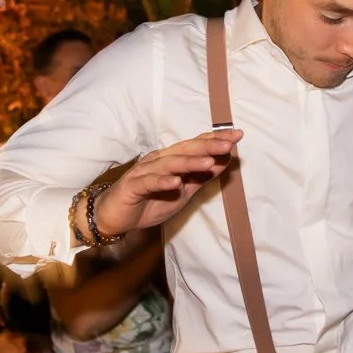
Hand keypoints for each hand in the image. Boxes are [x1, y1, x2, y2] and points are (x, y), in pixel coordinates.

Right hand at [90, 132, 241, 239]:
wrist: (114, 216)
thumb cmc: (149, 201)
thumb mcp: (183, 191)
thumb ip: (201, 177)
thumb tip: (225, 161)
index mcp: (171, 159)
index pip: (196, 145)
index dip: (215, 139)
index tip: (237, 135)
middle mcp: (158, 160)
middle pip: (185, 150)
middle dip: (208, 146)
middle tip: (229, 143)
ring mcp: (144, 172)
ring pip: (169, 164)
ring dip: (189, 163)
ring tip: (208, 162)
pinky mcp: (132, 186)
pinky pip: (149, 183)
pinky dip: (162, 182)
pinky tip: (175, 182)